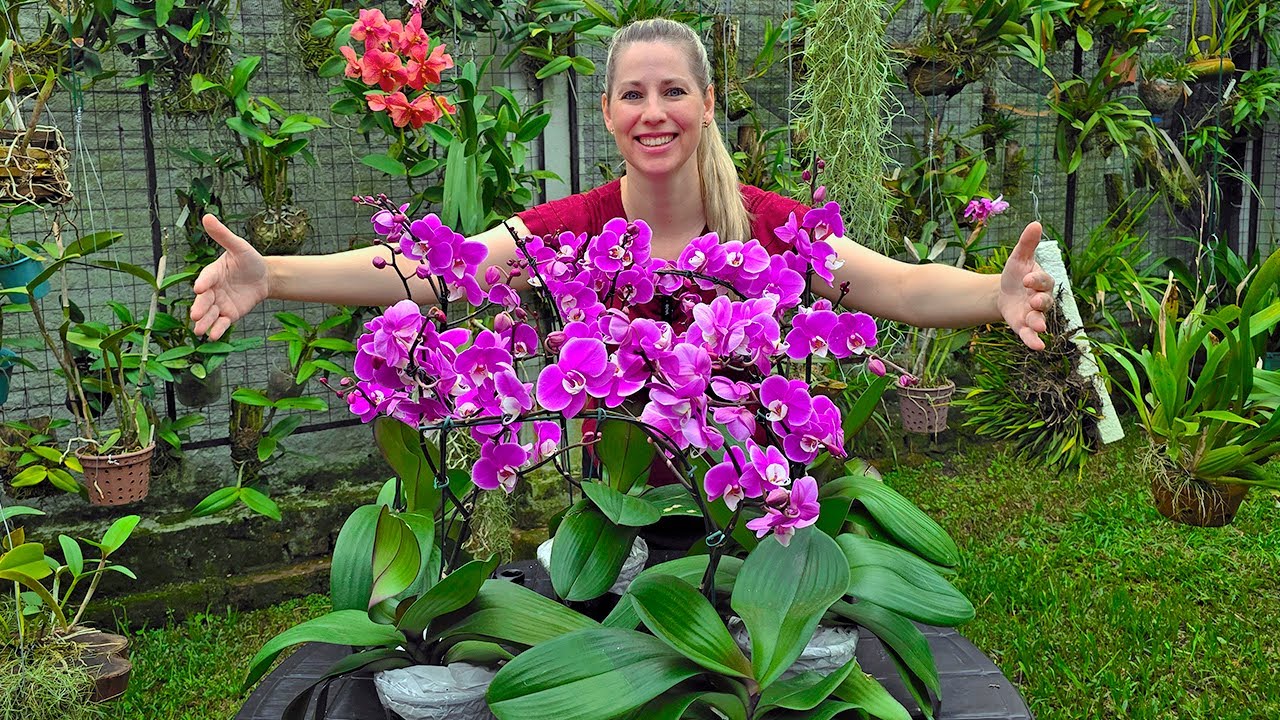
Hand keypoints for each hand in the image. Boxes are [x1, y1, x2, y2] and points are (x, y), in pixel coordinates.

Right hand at [190, 214, 269, 339]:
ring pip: (209, 314)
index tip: (200, 287)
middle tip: (195, 315)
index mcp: (213, 273)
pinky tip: (214, 336)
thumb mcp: (239, 247)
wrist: (264, 277)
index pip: (207, 277)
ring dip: (204, 322)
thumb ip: (223, 235)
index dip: (204, 282)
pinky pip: (222, 323)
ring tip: (199, 331)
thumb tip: (207, 216)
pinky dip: (218, 330)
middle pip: (204, 300)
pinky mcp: (229, 315)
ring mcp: (219, 304)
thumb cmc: (248, 260)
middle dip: (200, 307)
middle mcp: (213, 290)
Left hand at [997, 221, 1053, 350]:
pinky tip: (1037, 347)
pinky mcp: (1024, 326)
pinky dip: (1034, 340)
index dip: (1037, 280)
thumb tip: (1035, 223)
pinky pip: (1030, 335)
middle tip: (1035, 302)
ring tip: (1038, 327)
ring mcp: (1033, 314)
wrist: (1004, 293)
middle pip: (1045, 301)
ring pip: (1040, 319)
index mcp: (1042, 281)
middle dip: (1040, 302)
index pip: (1043, 280)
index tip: (1028, 278)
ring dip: (1039, 323)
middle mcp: (1041, 299)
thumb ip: (1027, 243)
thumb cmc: (1016, 274)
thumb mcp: (1018, 258)